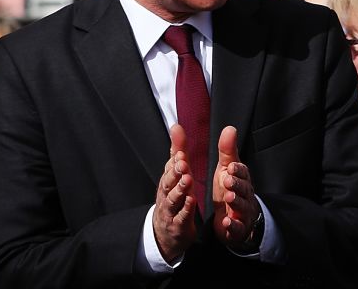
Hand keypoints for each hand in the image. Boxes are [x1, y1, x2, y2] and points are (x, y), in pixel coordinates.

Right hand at [153, 125, 197, 262]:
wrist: (166, 232)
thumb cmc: (174, 197)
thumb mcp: (176, 174)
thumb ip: (177, 151)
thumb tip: (176, 126)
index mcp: (167, 181)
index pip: (169, 169)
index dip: (175, 161)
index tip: (182, 153)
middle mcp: (166, 194)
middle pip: (168, 183)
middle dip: (175, 173)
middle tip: (184, 163)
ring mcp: (170, 210)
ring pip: (173, 199)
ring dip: (180, 190)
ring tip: (188, 180)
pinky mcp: (177, 225)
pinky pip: (181, 217)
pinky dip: (185, 209)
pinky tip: (191, 201)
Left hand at [211, 126, 261, 249]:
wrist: (236, 217)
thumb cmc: (230, 189)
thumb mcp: (227, 169)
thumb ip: (227, 150)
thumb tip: (229, 127)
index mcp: (241, 179)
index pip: (242, 172)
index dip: (237, 170)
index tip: (230, 166)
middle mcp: (245, 194)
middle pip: (244, 188)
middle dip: (237, 184)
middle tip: (228, 180)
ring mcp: (243, 211)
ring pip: (242, 206)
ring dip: (236, 202)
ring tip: (229, 199)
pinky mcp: (238, 227)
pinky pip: (238, 227)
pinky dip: (234, 224)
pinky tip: (227, 222)